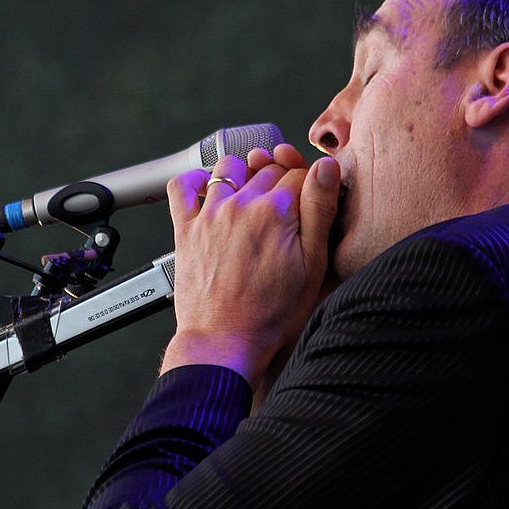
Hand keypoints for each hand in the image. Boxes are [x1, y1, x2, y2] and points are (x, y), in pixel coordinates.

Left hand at [160, 143, 340, 388]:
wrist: (225, 341)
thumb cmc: (270, 314)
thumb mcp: (312, 265)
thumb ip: (320, 210)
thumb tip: (326, 169)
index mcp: (276, 212)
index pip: (300, 173)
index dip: (309, 186)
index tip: (309, 203)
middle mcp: (241, 205)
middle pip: (268, 169)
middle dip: (281, 180)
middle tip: (286, 209)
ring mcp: (210, 214)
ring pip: (230, 167)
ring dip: (244, 173)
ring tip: (252, 196)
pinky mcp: (186, 228)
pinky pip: (182, 186)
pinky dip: (195, 180)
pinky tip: (208, 188)